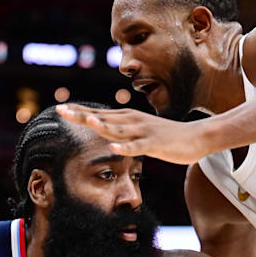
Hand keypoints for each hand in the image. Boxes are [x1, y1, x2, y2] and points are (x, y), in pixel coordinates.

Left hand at [55, 103, 214, 164]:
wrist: (196, 137)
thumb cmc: (165, 135)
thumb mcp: (139, 129)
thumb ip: (120, 128)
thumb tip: (101, 127)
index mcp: (127, 118)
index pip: (98, 113)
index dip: (78, 111)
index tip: (59, 109)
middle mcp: (132, 121)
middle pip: (103, 118)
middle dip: (81, 115)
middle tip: (61, 110)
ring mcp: (143, 132)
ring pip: (119, 130)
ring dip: (102, 125)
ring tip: (87, 121)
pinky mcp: (154, 144)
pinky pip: (137, 147)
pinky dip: (125, 147)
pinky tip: (114, 147)